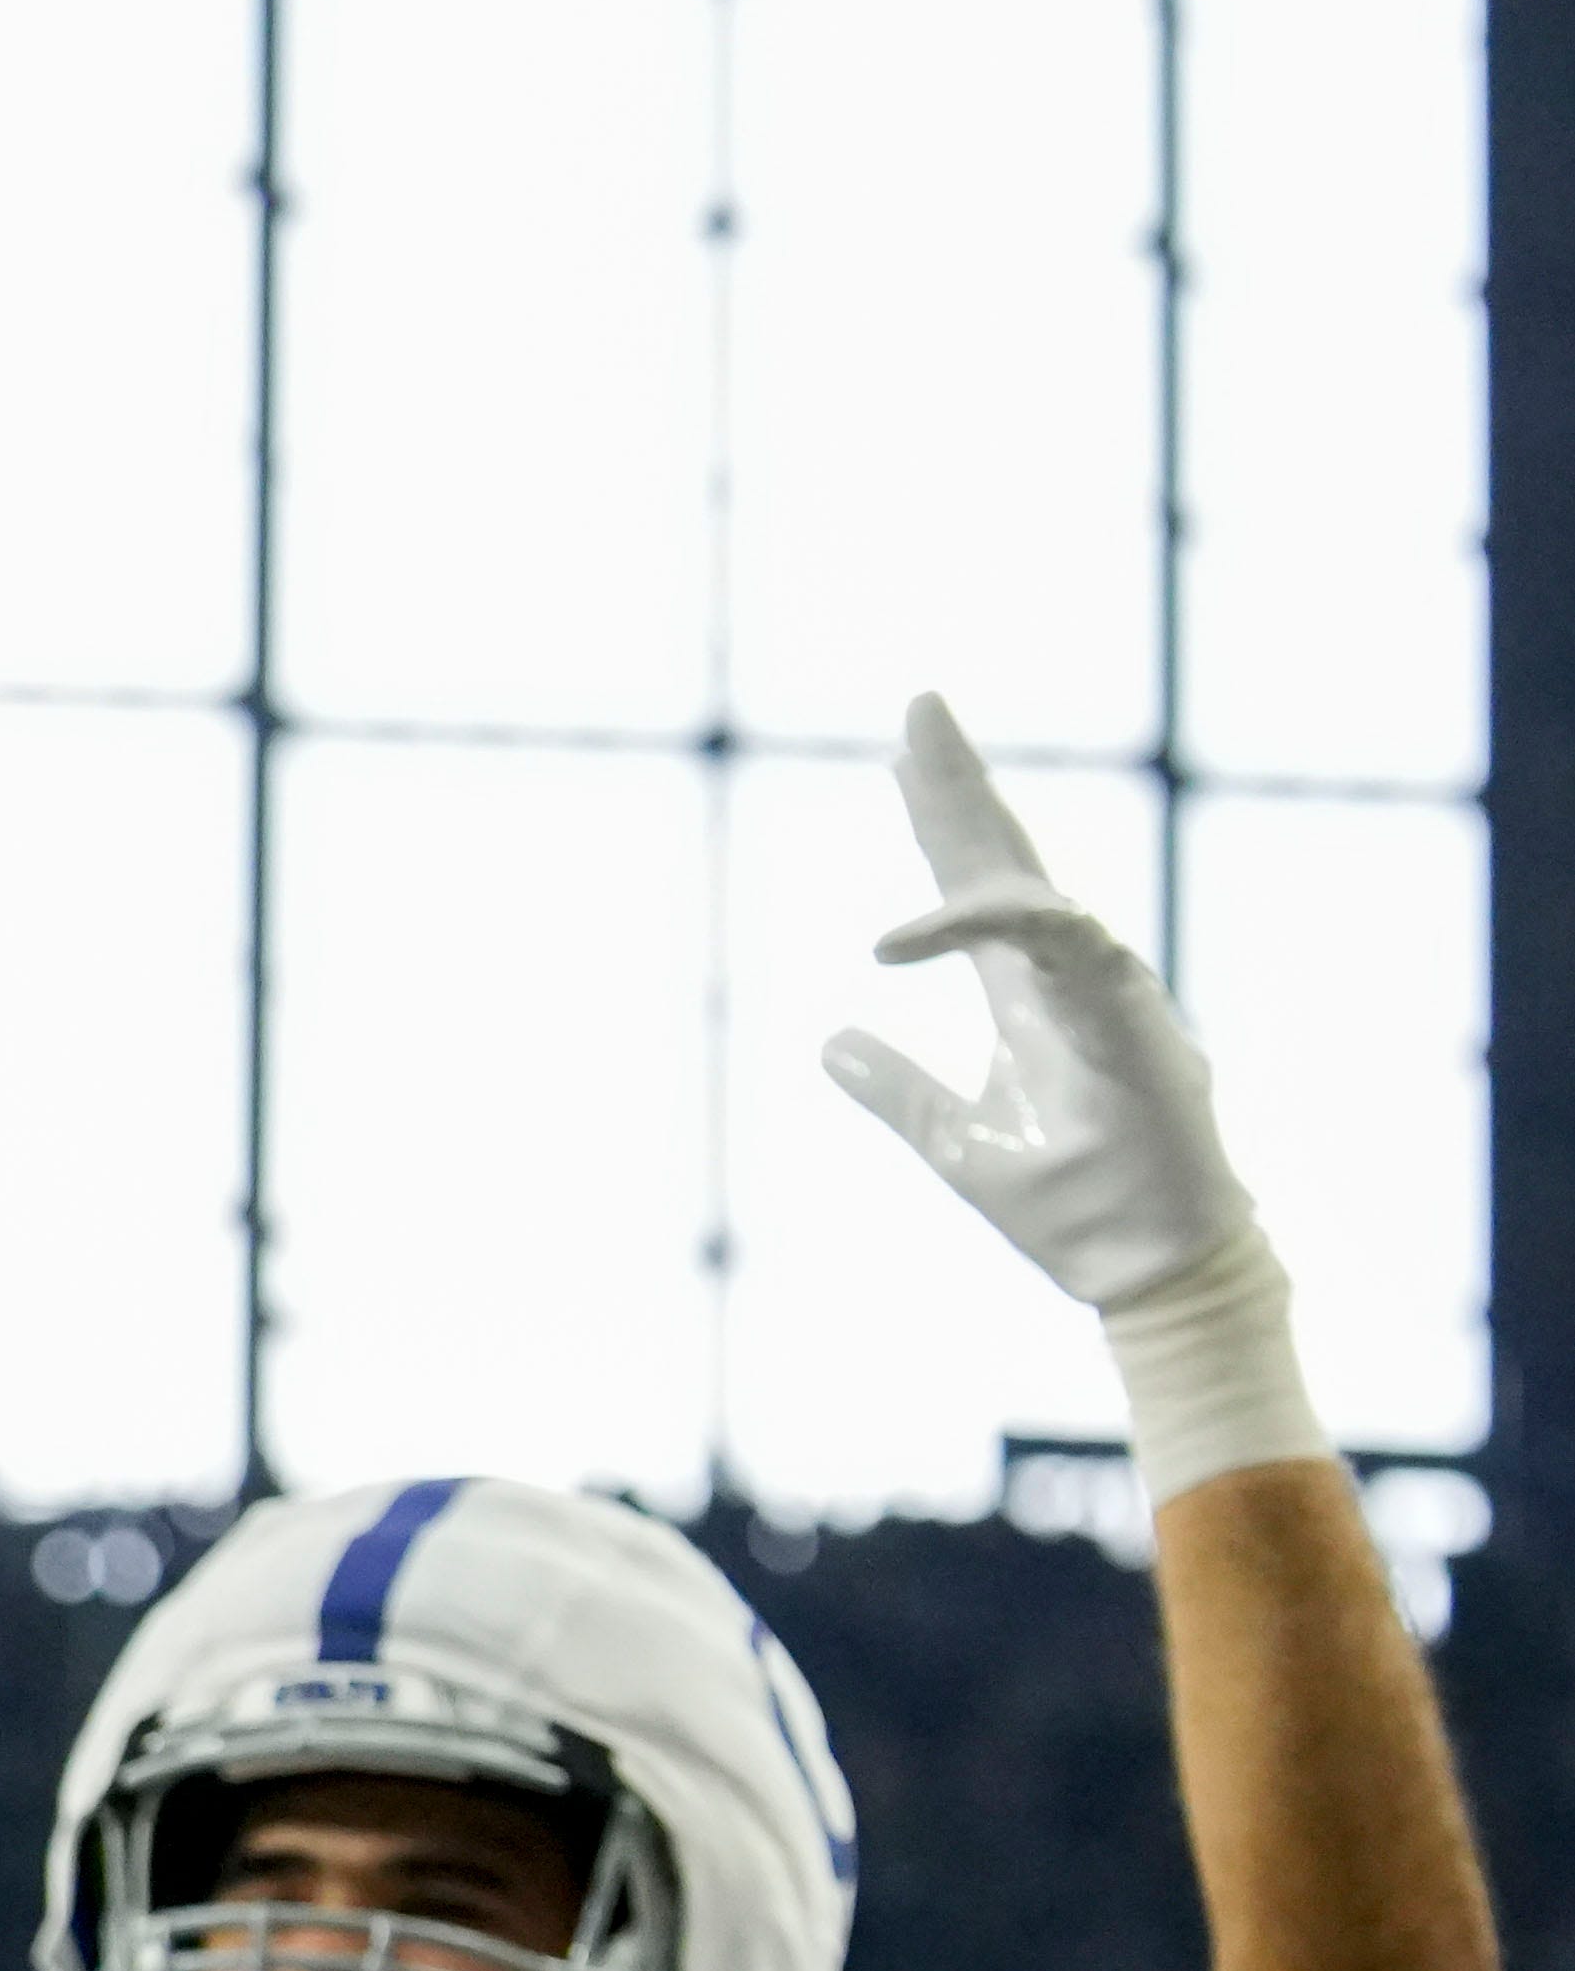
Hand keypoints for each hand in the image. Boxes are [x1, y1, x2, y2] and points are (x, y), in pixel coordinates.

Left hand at [822, 690, 1250, 1310]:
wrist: (1139, 1268)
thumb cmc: (1072, 1206)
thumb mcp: (953, 1142)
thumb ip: (898, 1090)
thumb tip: (831, 1044)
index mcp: (1029, 996)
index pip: (978, 887)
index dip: (945, 818)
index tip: (905, 752)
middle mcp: (1068, 978)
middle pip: (1006, 860)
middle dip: (962, 781)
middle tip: (920, 702)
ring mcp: (1105, 992)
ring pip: (1035, 889)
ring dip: (974, 826)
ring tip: (914, 761)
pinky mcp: (1130, 1021)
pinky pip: (1062, 949)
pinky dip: (989, 928)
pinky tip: (906, 933)